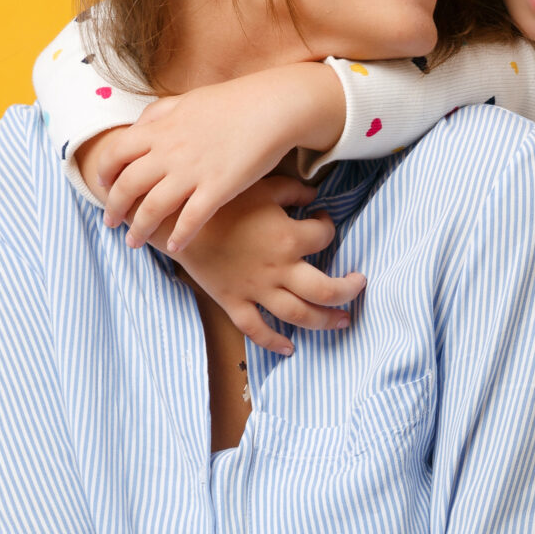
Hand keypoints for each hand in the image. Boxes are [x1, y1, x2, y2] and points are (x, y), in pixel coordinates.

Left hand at [95, 63, 345, 251]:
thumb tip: (139, 125)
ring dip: (139, 229)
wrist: (273, 107)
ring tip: (134, 242)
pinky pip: (191, 219)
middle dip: (114, 208)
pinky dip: (180, 236)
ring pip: (152, 208)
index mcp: (161, 129)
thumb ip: (159, 112)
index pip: (116, 152)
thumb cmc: (234, 102)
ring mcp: (193, 172)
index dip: (104, 172)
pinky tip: (175, 248)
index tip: (103, 185)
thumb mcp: (188, 99)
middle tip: (111, 223)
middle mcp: (170, 151)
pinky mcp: (218, 188)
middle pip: (127, 185)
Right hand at [159, 176, 364, 355]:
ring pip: (299, 315)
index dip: (328, 226)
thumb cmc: (219, 200)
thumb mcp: (260, 185)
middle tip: (358, 285)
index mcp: (287, 237)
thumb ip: (292, 190)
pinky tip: (289, 348)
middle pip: (325, 290)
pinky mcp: (233, 302)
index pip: (324, 236)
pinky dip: (274, 343)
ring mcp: (256, 289)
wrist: (175, 221)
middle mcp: (278, 269)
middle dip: (348, 290)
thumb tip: (313, 195)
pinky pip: (256, 330)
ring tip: (341, 321)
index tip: (322, 219)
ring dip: (325, 321)